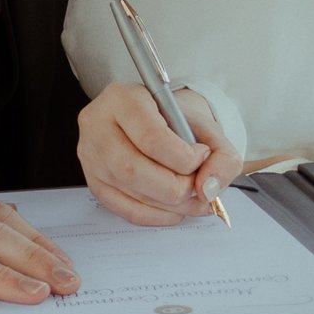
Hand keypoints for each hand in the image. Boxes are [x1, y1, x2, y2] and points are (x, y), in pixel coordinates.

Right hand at [77, 79, 237, 225]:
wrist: (159, 121)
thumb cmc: (178, 121)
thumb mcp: (207, 127)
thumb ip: (222, 155)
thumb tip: (209, 189)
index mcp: (123, 98)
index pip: (151, 138)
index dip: (184, 158)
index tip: (202, 156)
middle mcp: (98, 125)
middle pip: (133, 170)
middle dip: (176, 187)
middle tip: (197, 185)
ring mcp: (91, 156)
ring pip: (129, 192)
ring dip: (170, 205)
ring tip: (193, 198)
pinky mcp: (94, 181)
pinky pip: (124, 209)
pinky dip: (156, 215)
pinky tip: (175, 208)